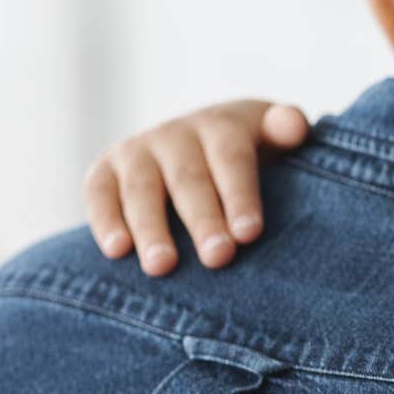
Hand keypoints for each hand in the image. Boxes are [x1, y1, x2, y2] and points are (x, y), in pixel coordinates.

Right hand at [82, 100, 309, 275]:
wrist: (199, 140)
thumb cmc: (250, 151)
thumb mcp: (272, 134)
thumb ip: (287, 129)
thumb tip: (295, 126)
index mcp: (222, 126)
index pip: (231, 159)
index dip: (239, 196)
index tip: (249, 234)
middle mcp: (176, 134)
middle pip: (189, 178)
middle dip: (203, 220)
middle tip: (217, 258)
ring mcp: (138, 150)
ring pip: (142, 189)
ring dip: (151, 228)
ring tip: (162, 267)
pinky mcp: (105, 169)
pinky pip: (98, 192)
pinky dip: (104, 220)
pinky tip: (116, 251)